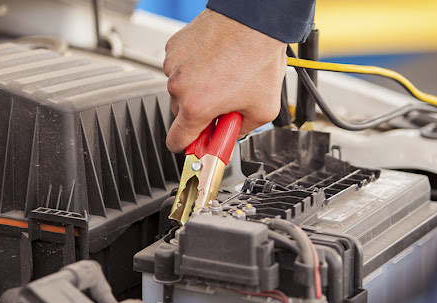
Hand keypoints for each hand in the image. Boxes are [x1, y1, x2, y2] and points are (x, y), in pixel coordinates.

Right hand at [163, 9, 286, 151]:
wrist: (254, 19)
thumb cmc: (258, 56)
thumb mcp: (262, 109)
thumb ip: (241, 131)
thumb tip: (231, 135)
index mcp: (196, 107)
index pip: (176, 142)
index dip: (190, 147)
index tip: (199, 145)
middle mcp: (179, 87)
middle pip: (181, 115)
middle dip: (201, 115)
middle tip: (224, 104)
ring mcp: (174, 65)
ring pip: (181, 90)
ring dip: (198, 90)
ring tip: (224, 77)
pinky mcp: (174, 48)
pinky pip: (180, 68)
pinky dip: (194, 69)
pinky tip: (215, 62)